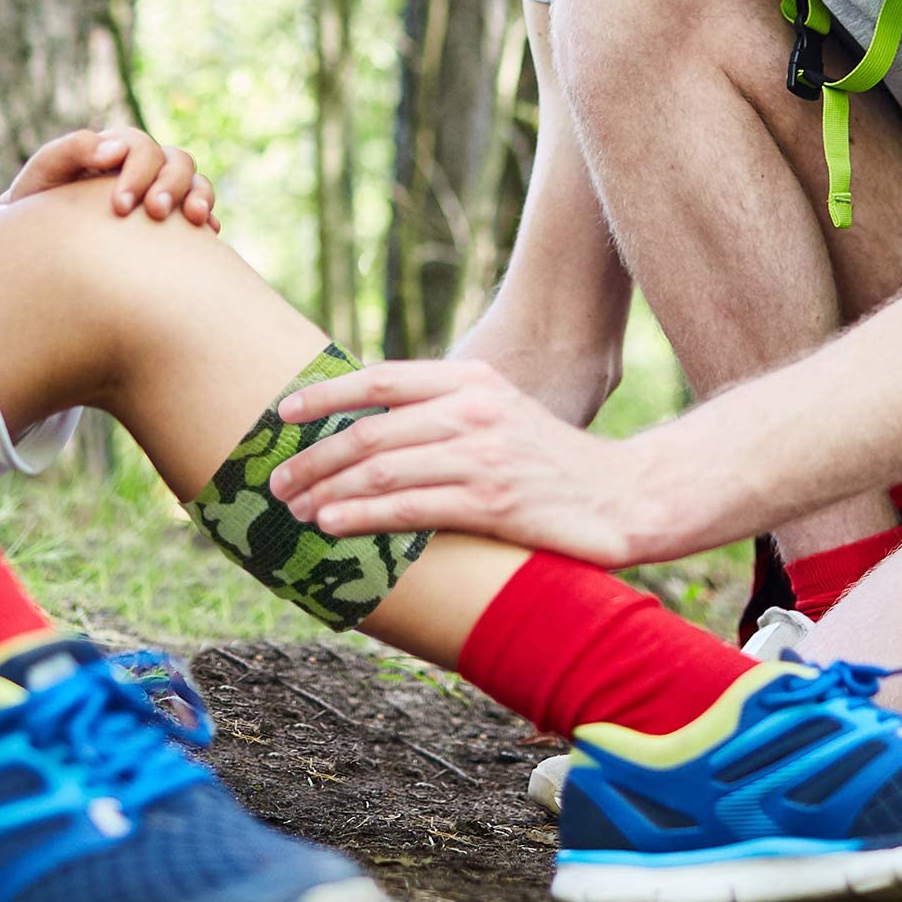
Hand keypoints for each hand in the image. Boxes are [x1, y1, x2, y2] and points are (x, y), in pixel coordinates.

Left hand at [0, 127, 219, 229]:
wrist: (36, 241)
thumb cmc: (36, 204)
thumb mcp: (43, 173)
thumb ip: (71, 150)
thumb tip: (114, 149)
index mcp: (115, 149)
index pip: (140, 148)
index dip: (138, 172)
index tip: (120, 206)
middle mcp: (144, 166)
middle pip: (176, 160)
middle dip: (171, 185)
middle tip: (155, 213)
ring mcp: (161, 191)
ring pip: (195, 181)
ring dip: (199, 195)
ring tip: (194, 219)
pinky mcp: (173, 221)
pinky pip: (201, 213)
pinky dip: (208, 219)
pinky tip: (205, 236)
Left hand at [268, 358, 682, 568]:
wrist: (625, 497)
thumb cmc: (549, 462)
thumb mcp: (498, 413)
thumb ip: (441, 411)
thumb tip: (368, 425)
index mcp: (470, 379)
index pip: (380, 378)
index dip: (325, 395)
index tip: (283, 413)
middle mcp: (472, 409)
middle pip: (369, 430)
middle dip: (313, 456)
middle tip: (276, 480)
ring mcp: (482, 455)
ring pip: (380, 469)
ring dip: (325, 488)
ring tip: (293, 507)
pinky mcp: (491, 503)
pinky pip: (408, 507)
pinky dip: (361, 515)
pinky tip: (331, 523)